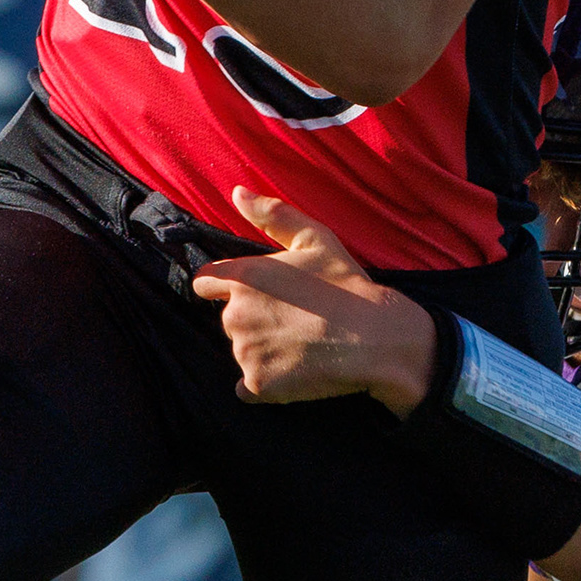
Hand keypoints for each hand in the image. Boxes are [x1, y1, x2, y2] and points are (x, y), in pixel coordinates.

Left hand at [190, 190, 437, 406]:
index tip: (254, 294)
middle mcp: (235, 315)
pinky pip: (250, 387)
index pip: (205, 282)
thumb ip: (273, 214)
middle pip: (230, 320)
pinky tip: (296, 371)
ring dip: (264, 351)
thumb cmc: (347, 284)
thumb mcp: (316, 238)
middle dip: (255, 320)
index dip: (224, 286)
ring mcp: (245, 352)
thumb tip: (237, 192)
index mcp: (243, 277)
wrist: (376, 339)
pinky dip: (267, 382)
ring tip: (303, 344)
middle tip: (296, 320)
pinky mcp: (257, 384)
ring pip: (244, 352)